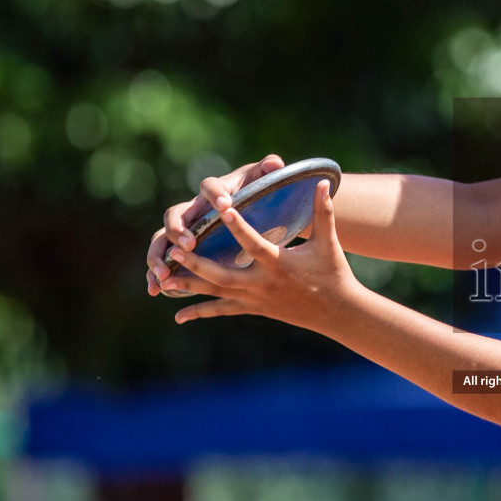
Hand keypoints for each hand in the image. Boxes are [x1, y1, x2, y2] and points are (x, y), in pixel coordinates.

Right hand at [145, 153, 285, 294]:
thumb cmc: (256, 197)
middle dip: (179, 229)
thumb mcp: (263, 185)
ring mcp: (184, 229)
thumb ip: (268, 172)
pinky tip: (155, 290)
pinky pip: (162, 260)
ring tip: (164, 275)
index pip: (209, 186)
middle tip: (190, 245)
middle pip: (175, 214)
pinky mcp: (179, 249)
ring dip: (159, 256)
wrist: (250, 211)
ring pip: (161, 239)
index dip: (215, 194)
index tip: (226, 205)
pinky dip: (155, 275)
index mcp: (216, 191)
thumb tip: (275, 163)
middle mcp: (194, 209)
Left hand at [161, 179, 360, 330]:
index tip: (222, 211)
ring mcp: (256, 299)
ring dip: (189, 287)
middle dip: (197, 264)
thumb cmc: (334, 272)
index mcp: (279, 264)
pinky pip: (222, 310)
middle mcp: (263, 283)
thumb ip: (324, 212)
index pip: (254, 243)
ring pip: (216, 294)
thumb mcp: (329, 242)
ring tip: (162, 281)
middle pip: (223, 275)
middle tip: (174, 250)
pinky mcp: (253, 308)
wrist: (337, 311)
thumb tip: (323, 182)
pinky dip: (200, 312)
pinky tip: (178, 317)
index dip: (238, 227)